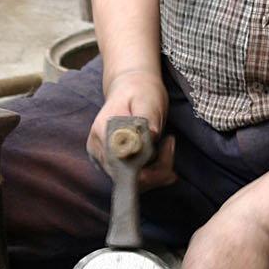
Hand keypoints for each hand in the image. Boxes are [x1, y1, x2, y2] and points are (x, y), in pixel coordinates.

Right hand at [88, 68, 175, 188]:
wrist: (128, 86)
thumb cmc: (139, 90)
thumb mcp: (147, 99)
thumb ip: (146, 118)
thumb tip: (150, 138)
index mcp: (103, 132)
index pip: (124, 168)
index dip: (150, 170)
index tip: (168, 147)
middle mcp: (98, 149)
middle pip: (127, 180)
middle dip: (157, 171)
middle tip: (171, 146)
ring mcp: (101, 157)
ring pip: (130, 182)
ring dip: (155, 171)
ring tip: (167, 146)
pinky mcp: (109, 162)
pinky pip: (130, 177)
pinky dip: (149, 171)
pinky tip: (161, 155)